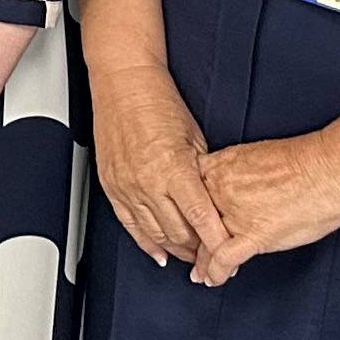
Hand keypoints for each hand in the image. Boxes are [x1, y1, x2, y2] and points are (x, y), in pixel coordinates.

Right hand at [90, 70, 226, 268]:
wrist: (123, 83)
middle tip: (213, 254)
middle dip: (198, 249)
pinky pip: (129, 225)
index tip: (228, 256)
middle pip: (178, 232)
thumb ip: (201, 173)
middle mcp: (148, 182)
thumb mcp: (194, 138)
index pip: (201, 217)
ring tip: (189, 255)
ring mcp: (127, 186)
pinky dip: (146, 242)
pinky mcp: (111, 186)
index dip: (216, 242)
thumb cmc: (158, 102)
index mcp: (174, 168)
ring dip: (174, 248)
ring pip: (154, 234)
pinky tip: (158, 252)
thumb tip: (212, 199)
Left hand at [189, 134, 339, 286]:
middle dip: (191, 239)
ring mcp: (235, 214)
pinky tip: (214, 280)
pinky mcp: (254, 235)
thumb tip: (235, 186)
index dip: (187, 210)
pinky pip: (225, 259)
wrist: (332, 170)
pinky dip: (216, 273)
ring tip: (198, 271)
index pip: (189, 191)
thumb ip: (237, 173)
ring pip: (206, 242)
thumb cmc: (306, 160)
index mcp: (220, 166)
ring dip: (201, 261)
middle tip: (187, 251)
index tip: (186, 220)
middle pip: (194, 219)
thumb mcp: (257, 155)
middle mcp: (221, 189)